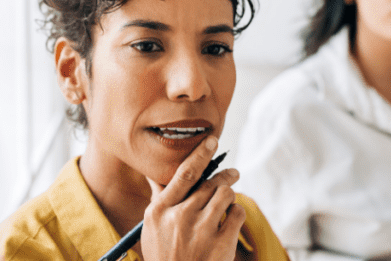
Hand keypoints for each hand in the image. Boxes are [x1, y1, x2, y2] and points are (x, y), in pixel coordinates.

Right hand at [141, 136, 245, 260]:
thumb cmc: (165, 256)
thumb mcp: (152, 229)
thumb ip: (159, 200)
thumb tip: (156, 174)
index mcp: (160, 211)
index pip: (184, 174)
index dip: (200, 155)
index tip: (212, 141)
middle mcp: (180, 217)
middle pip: (209, 183)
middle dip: (225, 175)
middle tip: (233, 173)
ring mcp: (202, 230)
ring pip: (226, 195)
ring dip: (230, 195)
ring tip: (229, 200)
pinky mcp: (222, 243)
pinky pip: (238, 213)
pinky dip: (237, 213)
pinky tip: (231, 219)